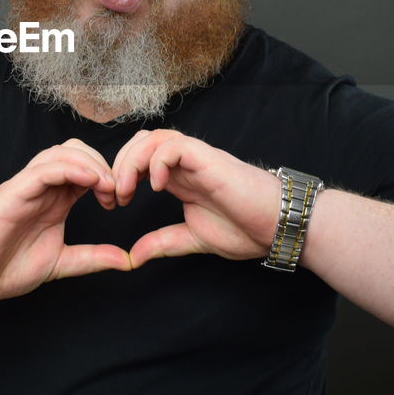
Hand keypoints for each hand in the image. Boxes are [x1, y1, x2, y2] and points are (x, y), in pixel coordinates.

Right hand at [0, 139, 130, 311]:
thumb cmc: (4, 269)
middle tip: (115, 192)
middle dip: (102, 164)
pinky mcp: (12, 194)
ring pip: (60, 153)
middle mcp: (40, 188)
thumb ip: (92, 258)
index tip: (120, 200)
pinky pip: (43, 170)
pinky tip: (88, 181)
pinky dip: (70, 169)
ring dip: (90, 163)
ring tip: (105, 186)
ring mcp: (25, 187)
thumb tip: (125, 260)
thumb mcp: (61, 263)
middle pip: (75, 150)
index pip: (84, 168)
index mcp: (53, 200)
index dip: (107, 176)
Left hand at [111, 129, 282, 266]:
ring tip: (129, 190)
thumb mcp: (192, 238)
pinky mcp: (209, 159)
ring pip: (155, 137)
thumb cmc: (246, 229)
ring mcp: (198, 158)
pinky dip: (157, 161)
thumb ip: (162, 242)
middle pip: (141, 140)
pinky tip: (156, 186)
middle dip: (120, 163)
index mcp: (180, 178)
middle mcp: (186, 163)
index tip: (115, 203)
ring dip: (133, 160)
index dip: (121, 174)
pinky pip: (175, 146)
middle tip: (115, 195)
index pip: (140, 157)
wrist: (278, 227)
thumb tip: (133, 257)